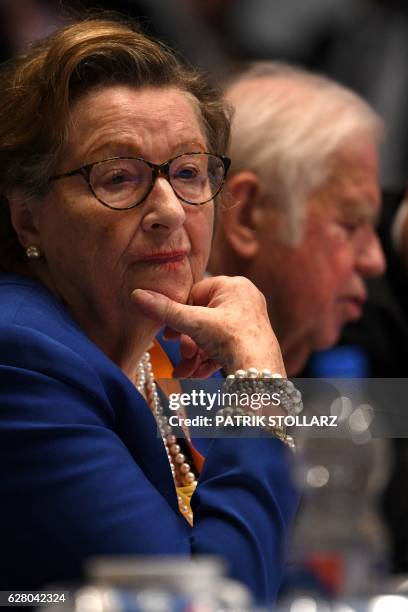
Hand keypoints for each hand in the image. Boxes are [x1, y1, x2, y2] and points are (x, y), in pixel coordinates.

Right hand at [132, 276, 285, 376]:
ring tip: (185, 371)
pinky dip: (207, 360)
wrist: (260, 373)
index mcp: (233, 286)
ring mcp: (248, 321)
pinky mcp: (249, 341)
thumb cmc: (232, 340)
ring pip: (210, 336)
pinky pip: (222, 347)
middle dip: (187, 341)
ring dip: (194, 355)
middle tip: (181, 354)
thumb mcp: (194, 324)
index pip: (195, 294)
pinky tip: (196, 374)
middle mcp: (243, 299)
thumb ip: (164, 310)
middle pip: (201, 317)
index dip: (179, 315)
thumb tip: (136, 294)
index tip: (168, 334)